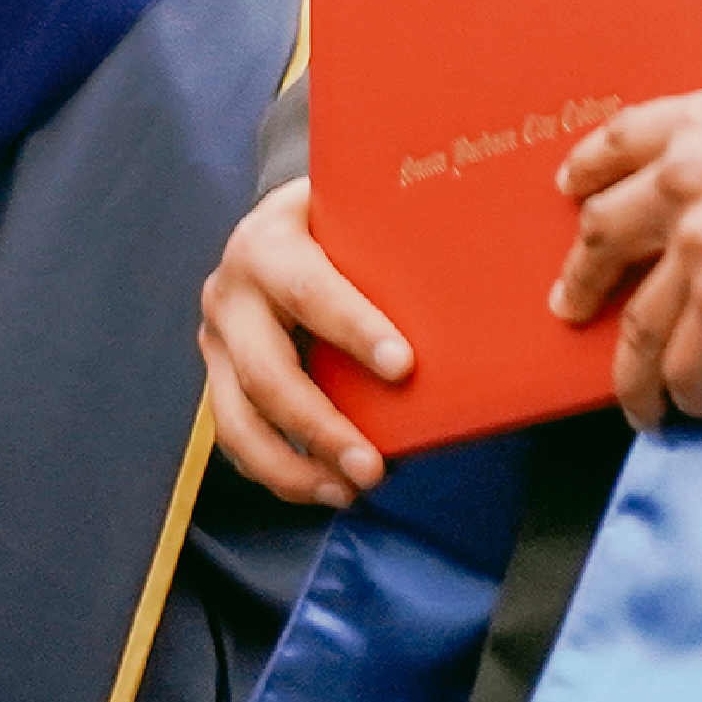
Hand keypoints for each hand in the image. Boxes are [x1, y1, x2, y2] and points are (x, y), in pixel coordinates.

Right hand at [198, 178, 412, 505]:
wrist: (282, 217)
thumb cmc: (342, 218)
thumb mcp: (359, 211)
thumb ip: (399, 234)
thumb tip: (485, 278)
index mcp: (270, 243)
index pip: (311, 291)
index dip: (355, 330)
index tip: (404, 367)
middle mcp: (230, 291)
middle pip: (267, 372)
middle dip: (321, 426)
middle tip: (372, 466)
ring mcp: (217, 337)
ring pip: (237, 418)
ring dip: (293, 465)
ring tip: (350, 490)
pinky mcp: (218, 373)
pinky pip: (235, 433)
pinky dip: (277, 469)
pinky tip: (324, 487)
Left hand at [551, 92, 701, 428]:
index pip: (618, 140)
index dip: (586, 173)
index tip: (573, 196)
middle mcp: (686, 177)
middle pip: (603, 235)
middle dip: (583, 280)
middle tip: (573, 308)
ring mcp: (699, 243)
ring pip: (636, 324)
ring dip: (632, 372)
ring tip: (643, 400)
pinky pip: (681, 367)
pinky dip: (687, 394)